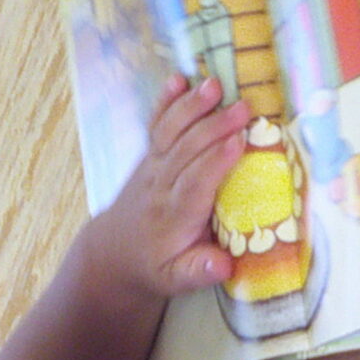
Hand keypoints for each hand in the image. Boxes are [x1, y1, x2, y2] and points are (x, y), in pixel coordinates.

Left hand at [92, 75, 250, 296]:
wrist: (115, 253)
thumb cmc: (157, 265)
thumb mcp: (176, 280)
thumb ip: (199, 271)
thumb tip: (223, 266)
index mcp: (174, 217)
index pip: (196, 184)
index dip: (216, 161)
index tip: (240, 141)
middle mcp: (161, 187)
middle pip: (186, 151)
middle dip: (213, 126)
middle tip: (243, 107)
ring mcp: (152, 167)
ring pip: (171, 132)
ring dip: (191, 106)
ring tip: (213, 84)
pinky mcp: (149, 156)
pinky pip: (156, 126)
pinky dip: (166, 102)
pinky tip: (178, 79)